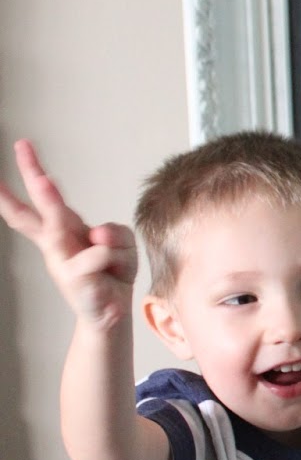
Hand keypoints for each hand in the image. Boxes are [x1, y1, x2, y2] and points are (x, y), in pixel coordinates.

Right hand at [0, 139, 136, 330]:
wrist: (112, 314)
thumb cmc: (112, 274)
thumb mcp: (121, 244)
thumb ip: (114, 233)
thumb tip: (97, 237)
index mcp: (64, 230)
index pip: (39, 203)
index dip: (27, 177)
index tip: (19, 147)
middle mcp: (56, 243)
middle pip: (40, 206)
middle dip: (32, 174)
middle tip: (22, 146)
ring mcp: (60, 260)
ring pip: (64, 222)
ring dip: (81, 223)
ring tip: (104, 258)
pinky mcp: (72, 277)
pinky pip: (104, 251)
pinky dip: (120, 259)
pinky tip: (113, 274)